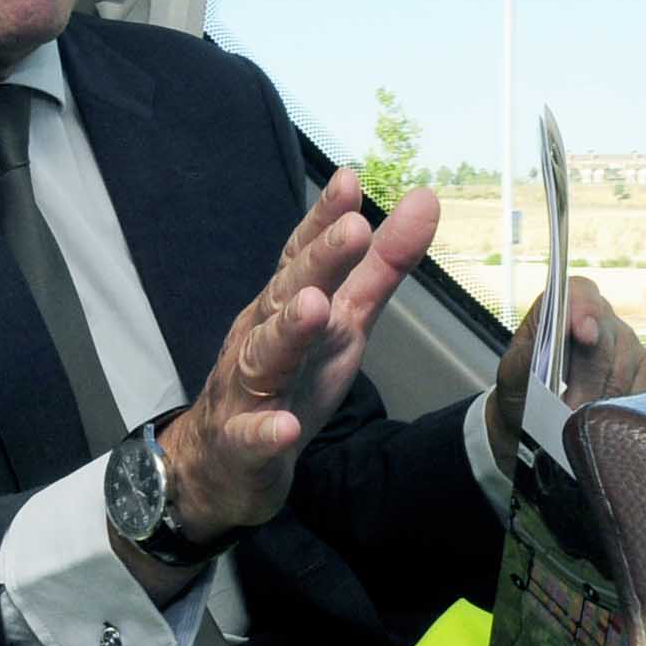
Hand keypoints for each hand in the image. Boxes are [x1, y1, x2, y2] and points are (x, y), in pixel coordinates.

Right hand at [158, 168, 440, 545]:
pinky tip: (286, 426)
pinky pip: (251, 437)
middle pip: (286, 294)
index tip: (350, 181)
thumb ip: (380, 266)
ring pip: (265, 356)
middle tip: (352, 229)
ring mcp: (247, 390)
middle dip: (318, 262)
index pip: (301, 255)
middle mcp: (261, 337)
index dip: (324, 219)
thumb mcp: (344, 322)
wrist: (221, 464)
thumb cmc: (288, 381)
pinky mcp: (242, 444)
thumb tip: (424, 200)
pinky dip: (267, 431)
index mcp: (285, 306)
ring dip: (288, 331)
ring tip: (316, 307)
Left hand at [488, 275, 645, 461]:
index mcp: (564, 303)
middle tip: (569, 409)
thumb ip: (526, 356)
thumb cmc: (522, 385)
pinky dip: (619, 408)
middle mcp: (600, 315)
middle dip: (586, 382)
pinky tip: (600, 419)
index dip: (584, 311)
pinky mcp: (643, 368)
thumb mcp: (512, 373)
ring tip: (577, 420)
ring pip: (622, 371)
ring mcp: (626, 340)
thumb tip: (546, 344)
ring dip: (599, 400)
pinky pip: (639, 389)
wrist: (535, 413)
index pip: (580, 293)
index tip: (584, 335)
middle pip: (604, 343)